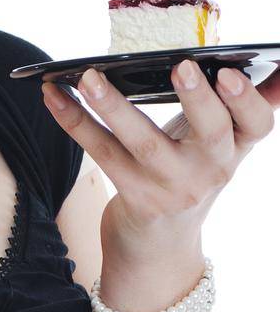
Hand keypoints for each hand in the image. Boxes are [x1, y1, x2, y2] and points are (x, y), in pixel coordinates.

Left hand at [41, 58, 279, 258]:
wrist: (160, 244)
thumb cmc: (190, 172)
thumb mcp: (222, 144)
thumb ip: (244, 108)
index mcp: (236, 149)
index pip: (259, 125)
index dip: (248, 101)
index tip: (230, 73)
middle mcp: (211, 170)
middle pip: (212, 133)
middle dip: (198, 99)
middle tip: (181, 67)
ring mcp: (172, 187)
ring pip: (143, 142)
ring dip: (113, 106)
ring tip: (89, 76)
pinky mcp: (134, 196)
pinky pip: (101, 153)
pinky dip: (74, 121)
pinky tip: (53, 95)